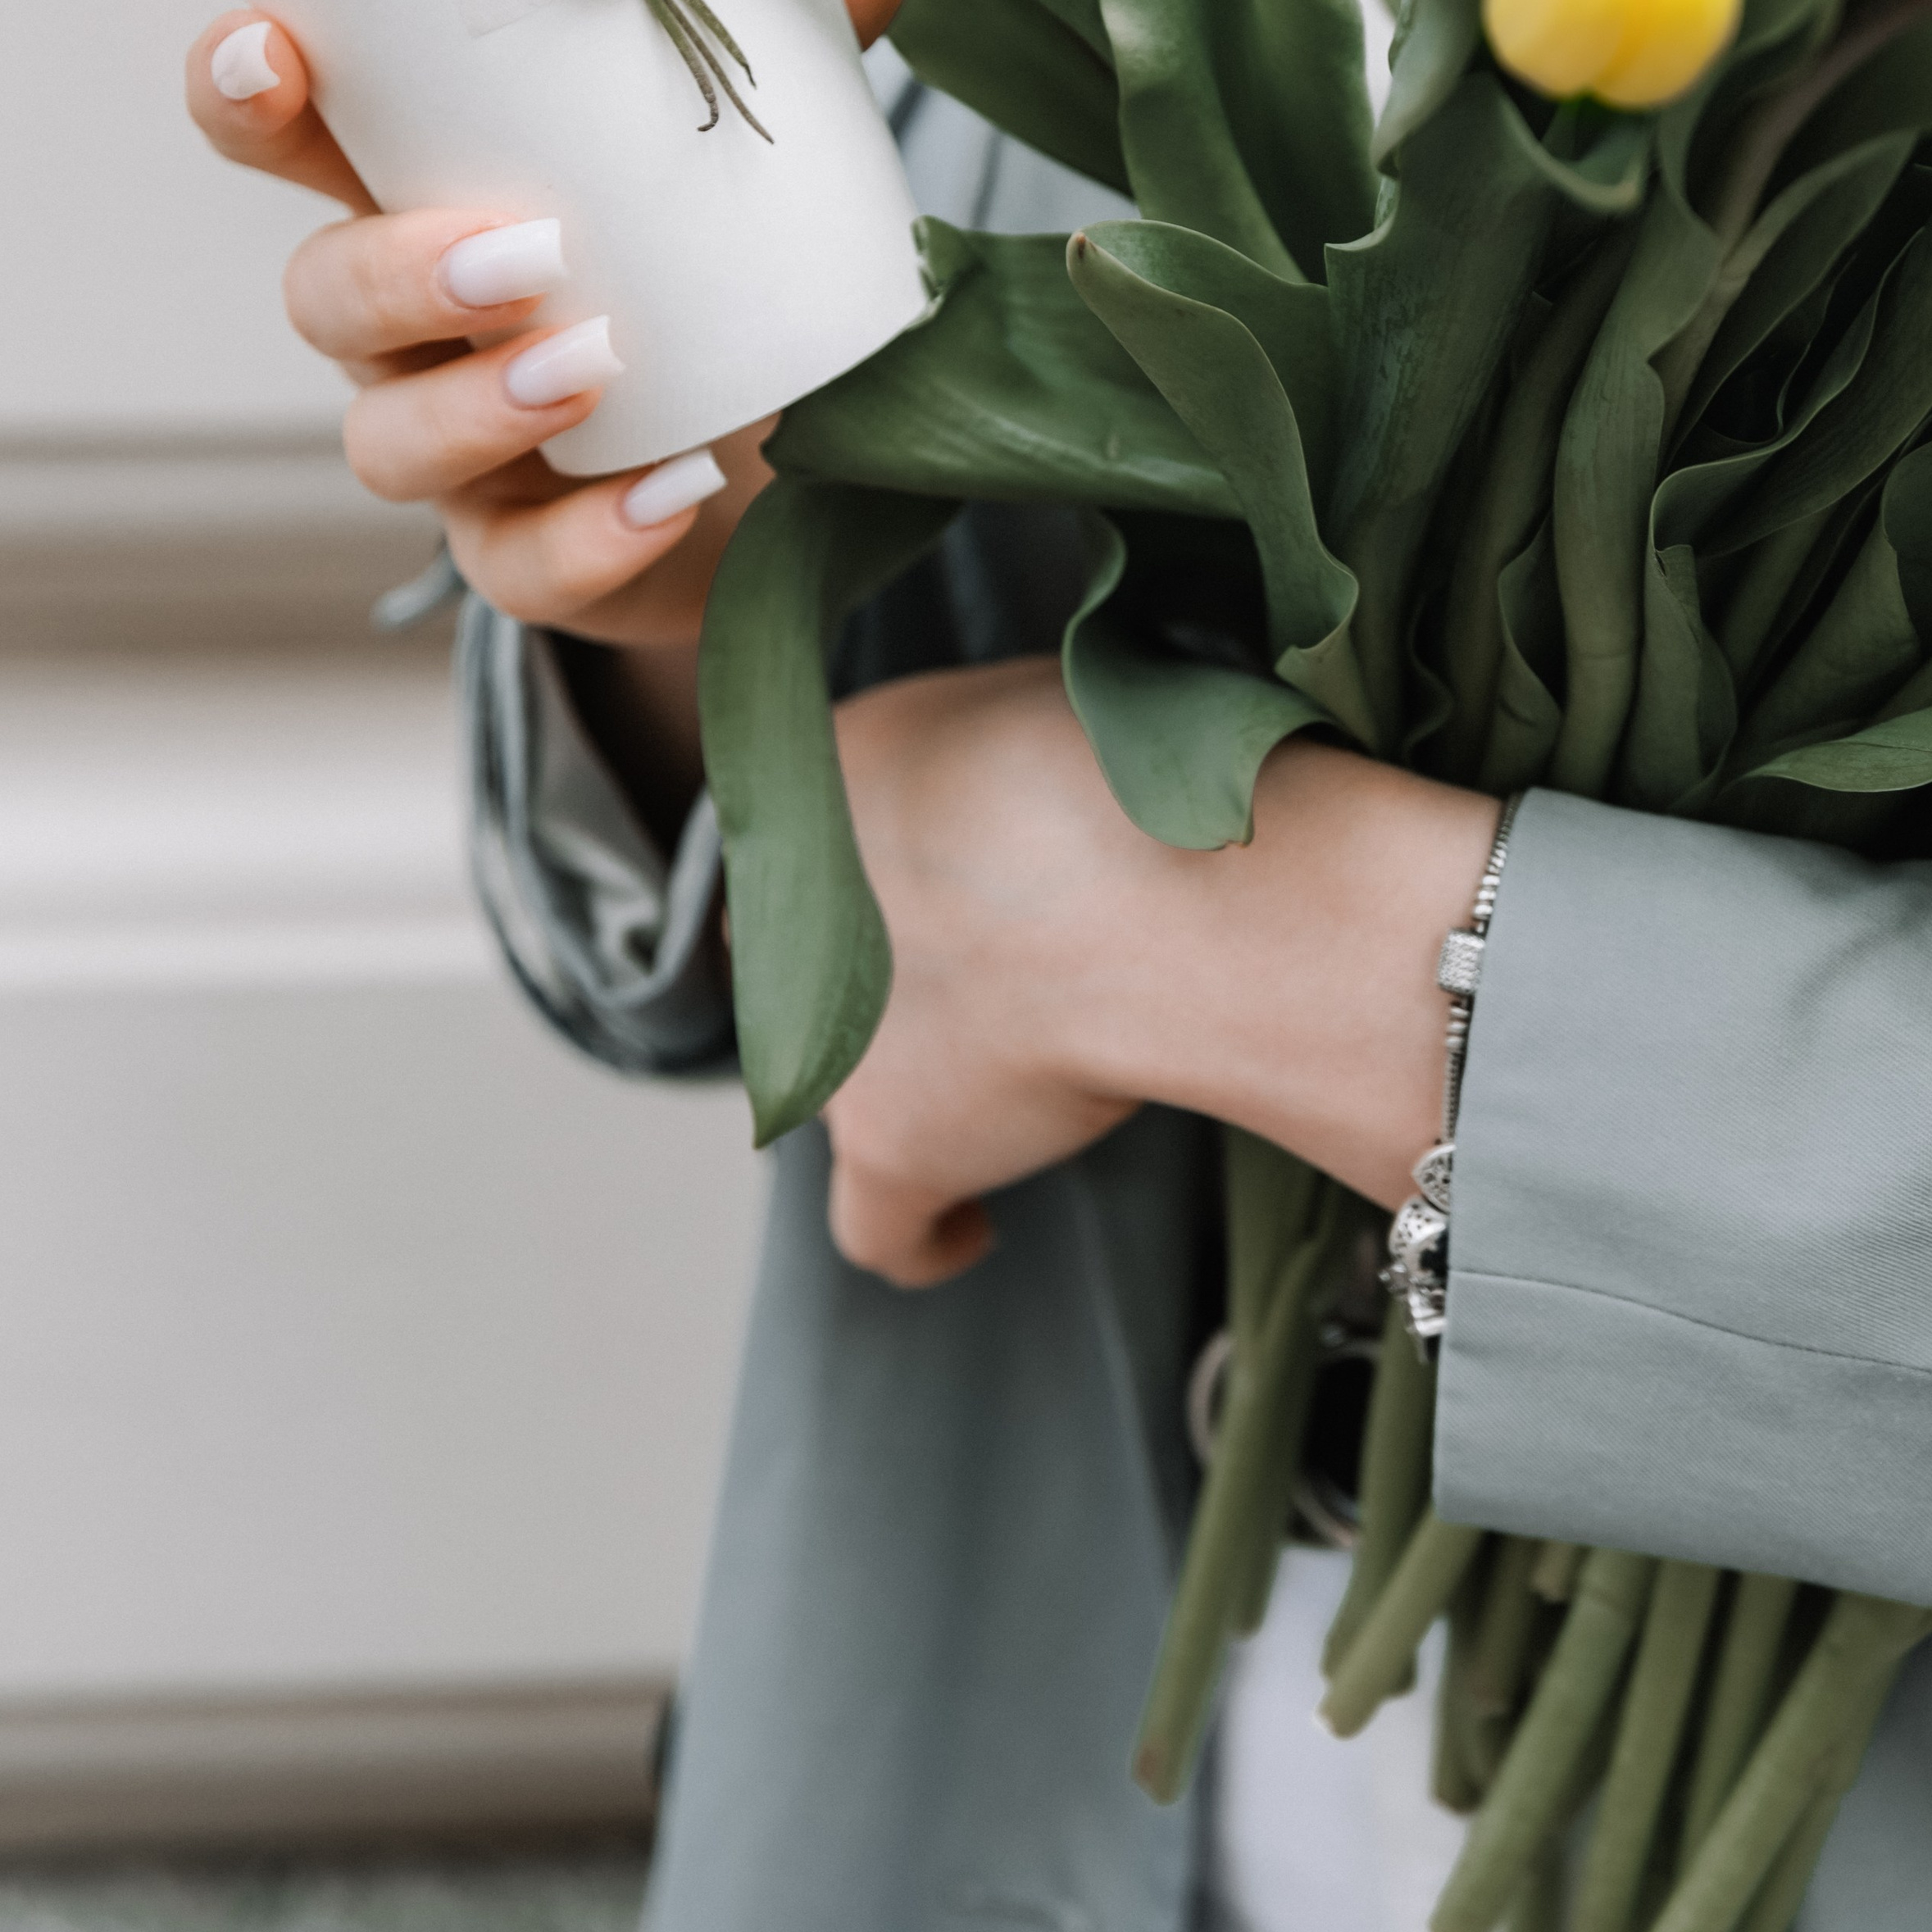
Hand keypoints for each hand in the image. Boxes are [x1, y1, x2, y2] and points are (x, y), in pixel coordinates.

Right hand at [186, 0, 920, 646]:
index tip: (276, 48)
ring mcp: (463, 450)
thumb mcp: (758, 135)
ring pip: (392, 441)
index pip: (284, 134)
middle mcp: (414, 322)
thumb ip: (805, 27)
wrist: (787, 457)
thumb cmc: (719, 262)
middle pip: (324, 293)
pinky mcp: (534, 554)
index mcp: (429, 185)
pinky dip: (590, 535)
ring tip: (593, 363)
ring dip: (478, 401)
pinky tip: (668, 491)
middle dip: (397, 268)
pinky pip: (520, 567)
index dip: (245, 91)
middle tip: (523, 250)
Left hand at [826, 658, 1499, 1287]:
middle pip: (804, 947)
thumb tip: (1022, 777)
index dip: (885, 849)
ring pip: (833, 1073)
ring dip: (904, 1074)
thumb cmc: (1127, 772)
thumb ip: (993, 746)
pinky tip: (968, 1232)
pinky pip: (881, 1225)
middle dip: (879, 959)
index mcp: (827, 766)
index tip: (951, 867)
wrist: (1140, 891)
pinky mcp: (888, 1143)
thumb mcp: (1044, 697)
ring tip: (1008, 1075)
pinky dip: (927, 1234)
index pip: (821, 818)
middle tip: (987, 963)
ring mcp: (828, 1036)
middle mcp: (791, 901)